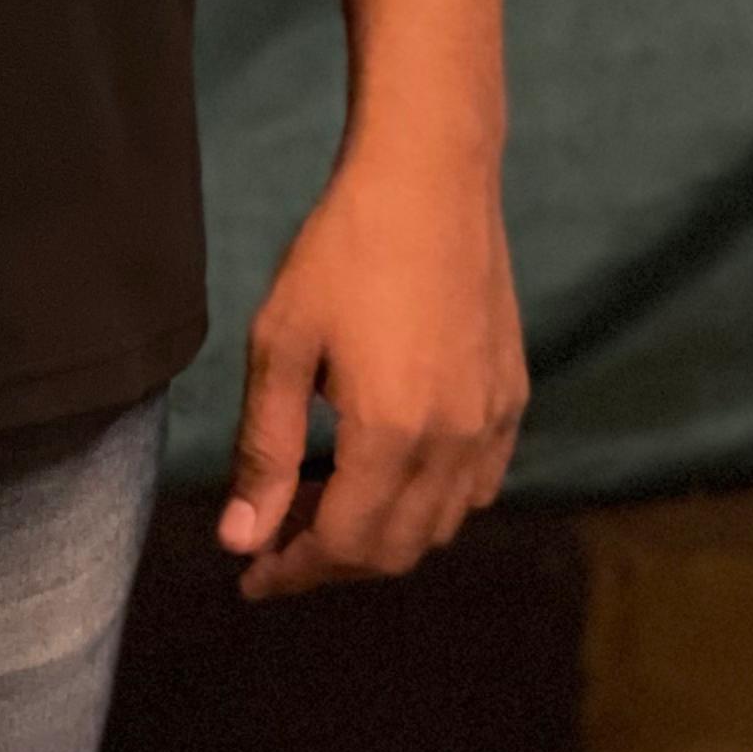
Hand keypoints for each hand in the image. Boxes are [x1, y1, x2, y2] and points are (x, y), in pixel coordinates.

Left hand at [214, 149, 526, 602]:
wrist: (429, 178)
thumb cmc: (342, 250)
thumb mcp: (281, 344)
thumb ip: (264, 450)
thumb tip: (240, 538)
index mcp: (391, 435)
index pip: (344, 545)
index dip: (292, 570)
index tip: (250, 573)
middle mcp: (454, 444)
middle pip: (394, 549)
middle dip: (330, 560)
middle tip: (276, 536)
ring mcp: (492, 423)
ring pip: (439, 525)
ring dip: (380, 535)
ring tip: (323, 502)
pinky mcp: (512, 397)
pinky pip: (477, 486)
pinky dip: (431, 504)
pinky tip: (389, 473)